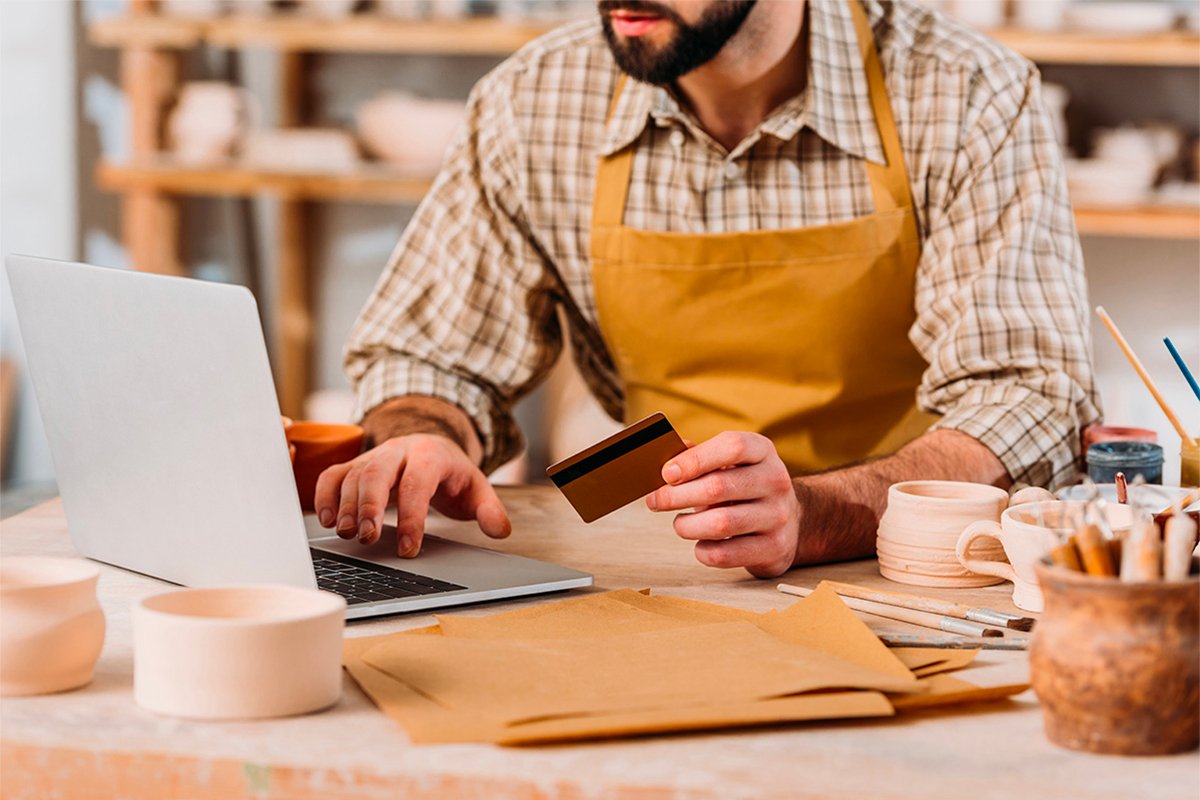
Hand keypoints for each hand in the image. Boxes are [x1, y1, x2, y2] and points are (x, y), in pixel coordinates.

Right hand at [313, 434, 510, 557]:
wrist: (431, 445)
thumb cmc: (451, 474)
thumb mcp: (477, 489)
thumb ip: (490, 510)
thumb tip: (499, 530)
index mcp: (431, 454)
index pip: (418, 482)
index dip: (412, 516)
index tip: (409, 548)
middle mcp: (399, 451)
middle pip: (377, 472)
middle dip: (370, 506)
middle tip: (368, 538)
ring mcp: (374, 456)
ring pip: (353, 474)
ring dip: (347, 506)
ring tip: (349, 535)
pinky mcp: (355, 465)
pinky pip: (333, 474)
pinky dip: (324, 495)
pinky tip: (327, 520)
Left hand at [646, 432, 798, 577]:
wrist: (791, 521)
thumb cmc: (746, 488)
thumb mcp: (730, 464)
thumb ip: (699, 458)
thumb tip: (669, 463)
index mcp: (762, 451)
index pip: (732, 447)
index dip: (694, 459)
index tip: (667, 473)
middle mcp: (775, 481)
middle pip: (718, 487)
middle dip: (676, 496)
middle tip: (656, 501)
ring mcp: (778, 516)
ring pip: (720, 523)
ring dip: (687, 526)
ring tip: (680, 524)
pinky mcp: (774, 548)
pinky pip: (726, 554)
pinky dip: (703, 551)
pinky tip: (700, 544)